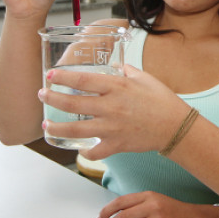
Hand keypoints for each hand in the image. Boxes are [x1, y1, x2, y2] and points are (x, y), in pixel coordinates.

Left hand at [39, 64, 188, 159]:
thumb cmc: (162, 100)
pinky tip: (78, 147)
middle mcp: (110, 106)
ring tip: (47, 125)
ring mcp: (112, 127)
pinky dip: (84, 151)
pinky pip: (94, 151)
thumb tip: (114, 66)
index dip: (63, 77)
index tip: (50, 76)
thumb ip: (126, 70)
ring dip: (57, 127)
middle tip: (43, 95)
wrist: (176, 126)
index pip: (82, 79)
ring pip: (76, 129)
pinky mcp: (116, 144)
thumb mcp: (144, 77)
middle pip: (72, 103)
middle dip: (52, 99)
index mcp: (117, 86)